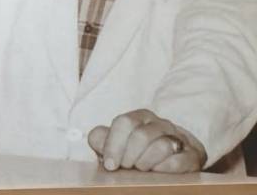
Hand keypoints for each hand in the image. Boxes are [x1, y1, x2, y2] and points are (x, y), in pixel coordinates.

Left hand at [88, 109, 205, 172]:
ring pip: (161, 146)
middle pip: (141, 135)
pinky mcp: (193, 155)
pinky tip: (157, 172)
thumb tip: (96, 138)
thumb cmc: (137, 152)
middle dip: (129, 156)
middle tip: (126, 167)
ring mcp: (179, 137)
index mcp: (140, 117)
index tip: (110, 165)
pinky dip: (164, 169)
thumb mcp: (116, 144)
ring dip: (146, 162)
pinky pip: (179, 160)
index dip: (113, 145)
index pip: (124, 123)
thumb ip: (101, 139)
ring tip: (141, 169)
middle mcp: (160, 124)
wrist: (173, 160)